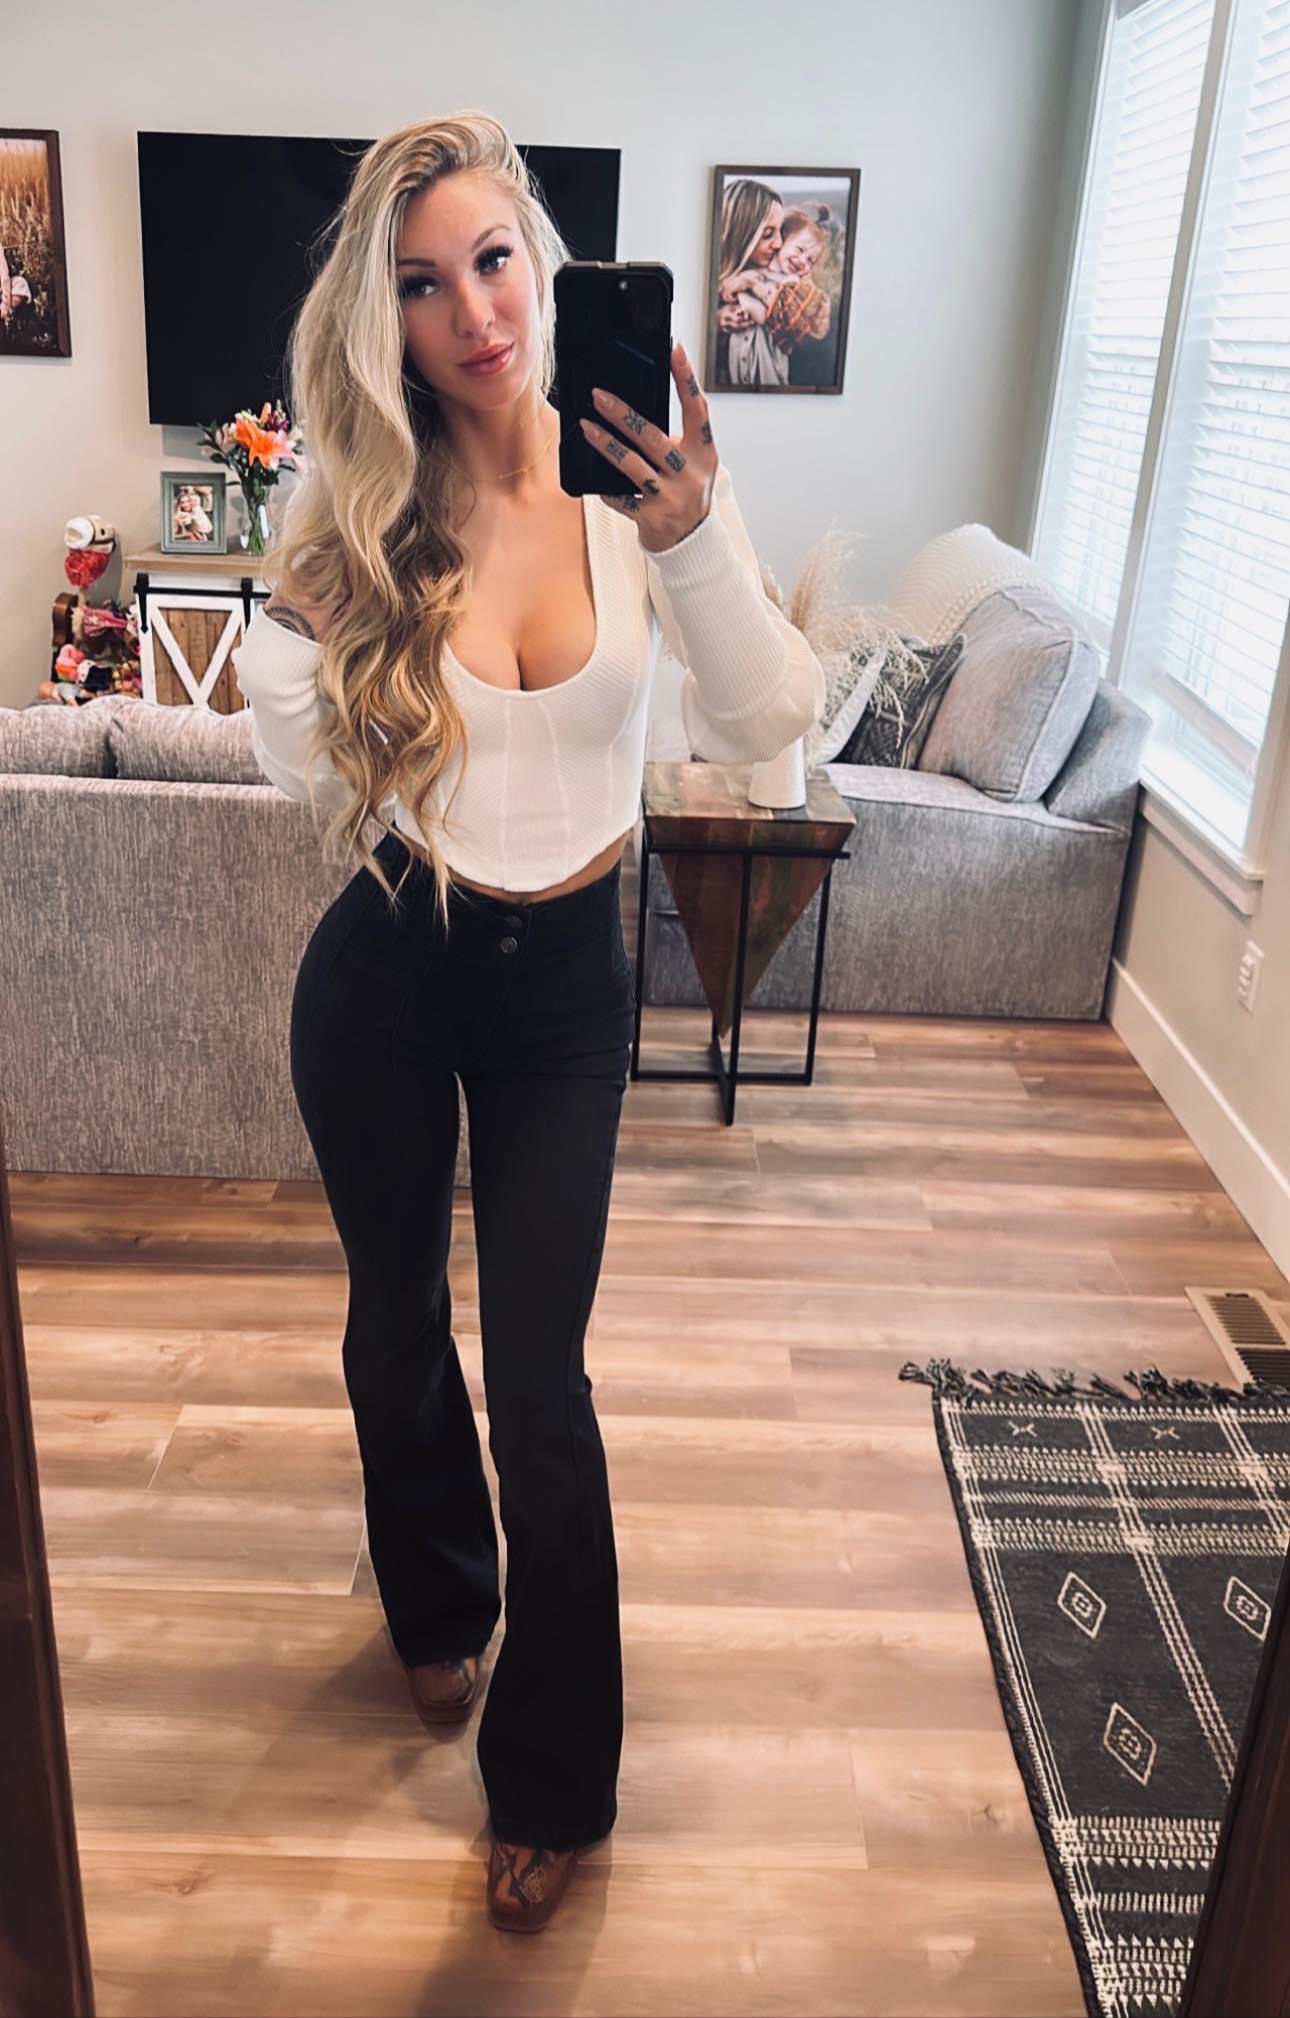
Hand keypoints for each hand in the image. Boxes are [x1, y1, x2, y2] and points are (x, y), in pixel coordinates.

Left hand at [579, 340, 717, 553]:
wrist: (692, 543)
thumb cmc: (689, 494)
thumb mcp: (695, 465)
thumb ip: (676, 440)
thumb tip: (636, 412)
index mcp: (704, 454)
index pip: (698, 409)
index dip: (687, 379)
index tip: (675, 350)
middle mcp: (690, 474)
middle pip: (654, 437)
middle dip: (624, 415)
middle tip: (599, 396)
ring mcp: (670, 497)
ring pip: (633, 466)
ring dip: (607, 444)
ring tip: (587, 427)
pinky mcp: (651, 517)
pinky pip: (622, 498)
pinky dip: (607, 488)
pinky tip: (593, 478)